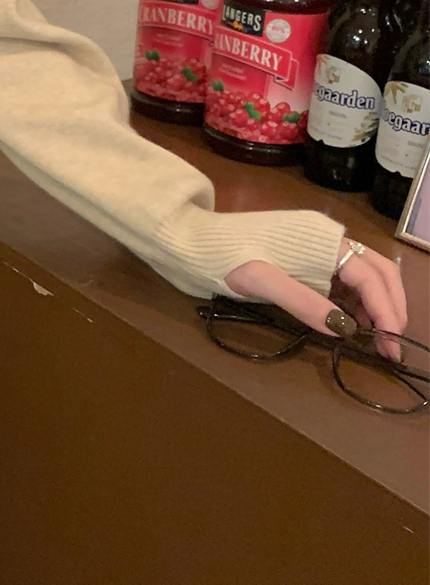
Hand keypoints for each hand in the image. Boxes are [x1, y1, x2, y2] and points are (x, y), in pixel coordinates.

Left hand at [224, 238, 407, 360]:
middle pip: (378, 270)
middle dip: (391, 307)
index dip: (386, 312)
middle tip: (390, 345)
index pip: (370, 276)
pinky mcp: (306, 255)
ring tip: (372, 338)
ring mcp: (318, 245)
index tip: (390, 346)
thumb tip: (344, 329)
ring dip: (375, 304)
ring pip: (365, 273)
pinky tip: (349, 320)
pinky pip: (343, 276)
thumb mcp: (262, 280)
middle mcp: (327, 237)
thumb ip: (303, 302)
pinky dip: (355, 299)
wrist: (194, 240)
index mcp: (322, 238)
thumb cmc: (226, 257)